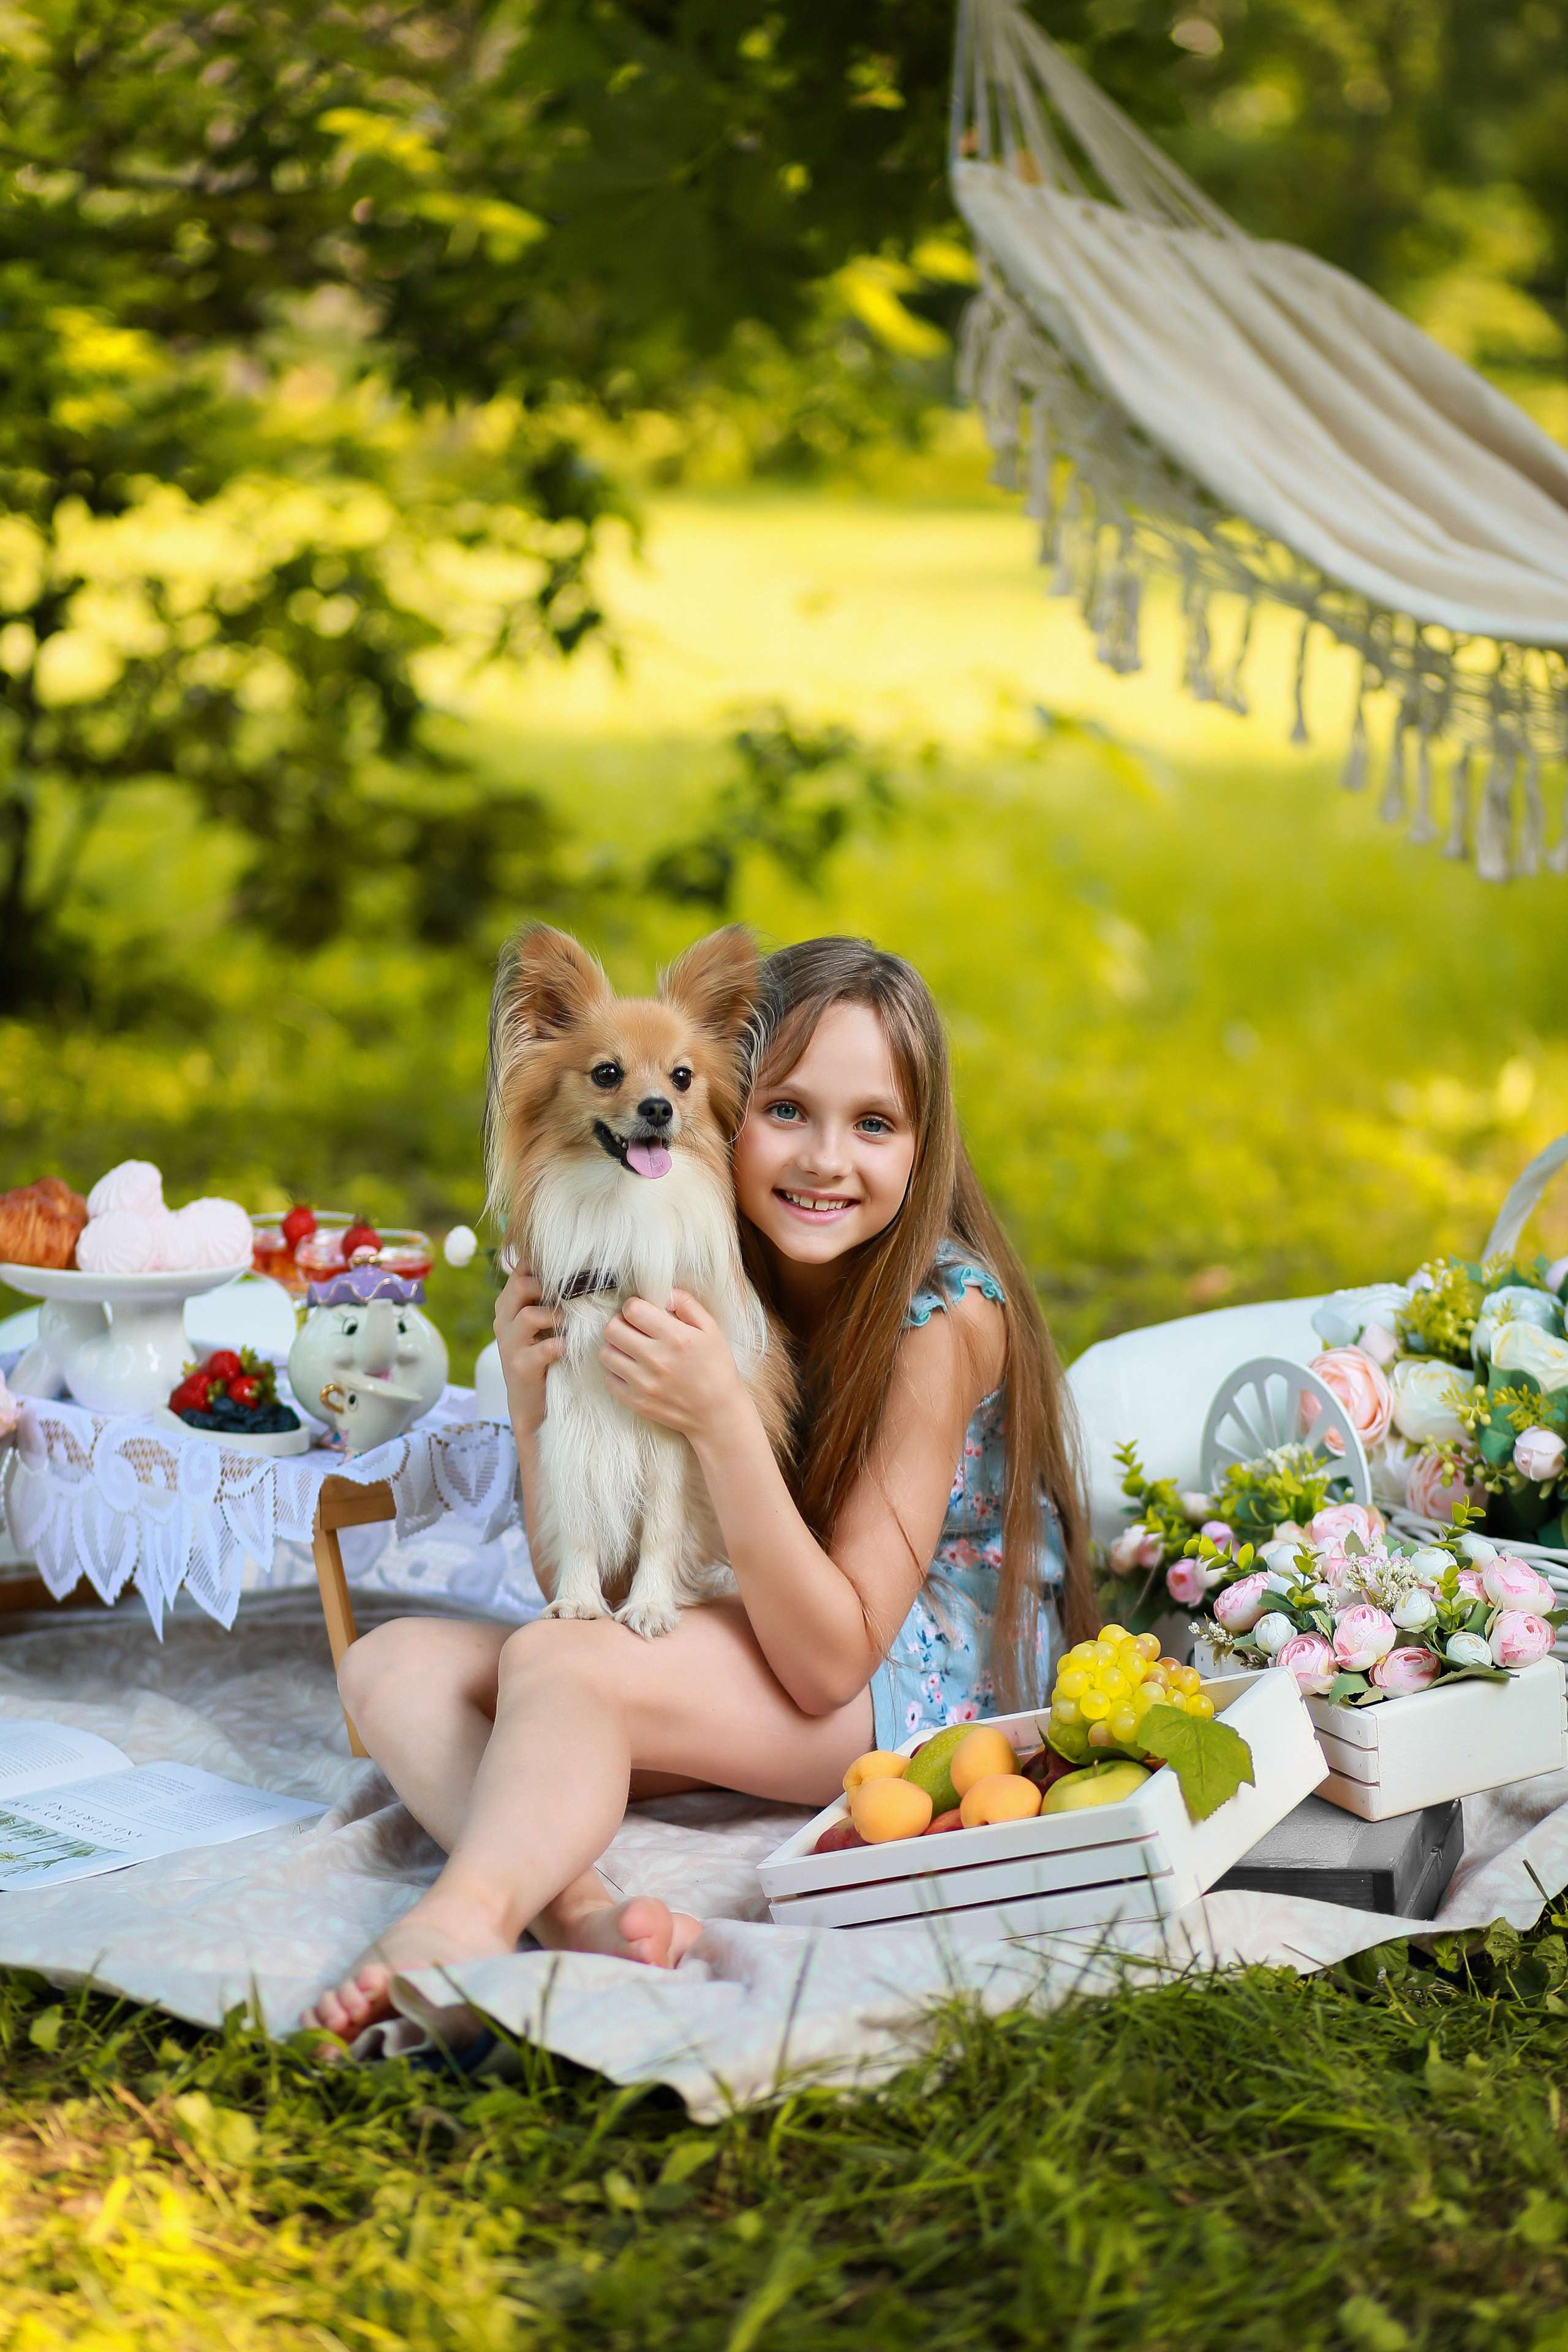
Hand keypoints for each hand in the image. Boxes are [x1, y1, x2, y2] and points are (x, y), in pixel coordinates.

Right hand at [493, 1265, 562, 1437]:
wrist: (531, 1404)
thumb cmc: (544, 1356)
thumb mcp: (544, 1323)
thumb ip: (551, 1297)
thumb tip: (582, 1268)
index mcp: (508, 1306)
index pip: (520, 1270)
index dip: (542, 1264)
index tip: (568, 1266)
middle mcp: (504, 1321)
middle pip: (520, 1286)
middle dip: (548, 1286)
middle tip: (573, 1294)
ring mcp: (510, 1345)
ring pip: (528, 1315)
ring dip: (556, 1316)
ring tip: (572, 1323)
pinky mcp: (520, 1367)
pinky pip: (543, 1348)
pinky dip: (561, 1345)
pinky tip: (570, 1347)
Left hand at [599, 1291, 746, 1441]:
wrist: (718, 1413)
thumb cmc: (717, 1368)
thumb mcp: (711, 1329)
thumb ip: (687, 1304)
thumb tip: (664, 1292)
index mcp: (675, 1338)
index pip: (632, 1310)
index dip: (634, 1306)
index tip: (641, 1312)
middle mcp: (657, 1360)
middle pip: (612, 1329)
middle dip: (620, 1323)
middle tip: (632, 1328)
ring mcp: (644, 1383)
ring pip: (606, 1353)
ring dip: (616, 1347)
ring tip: (631, 1350)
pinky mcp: (637, 1402)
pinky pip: (609, 1380)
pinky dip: (617, 1373)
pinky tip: (633, 1370)